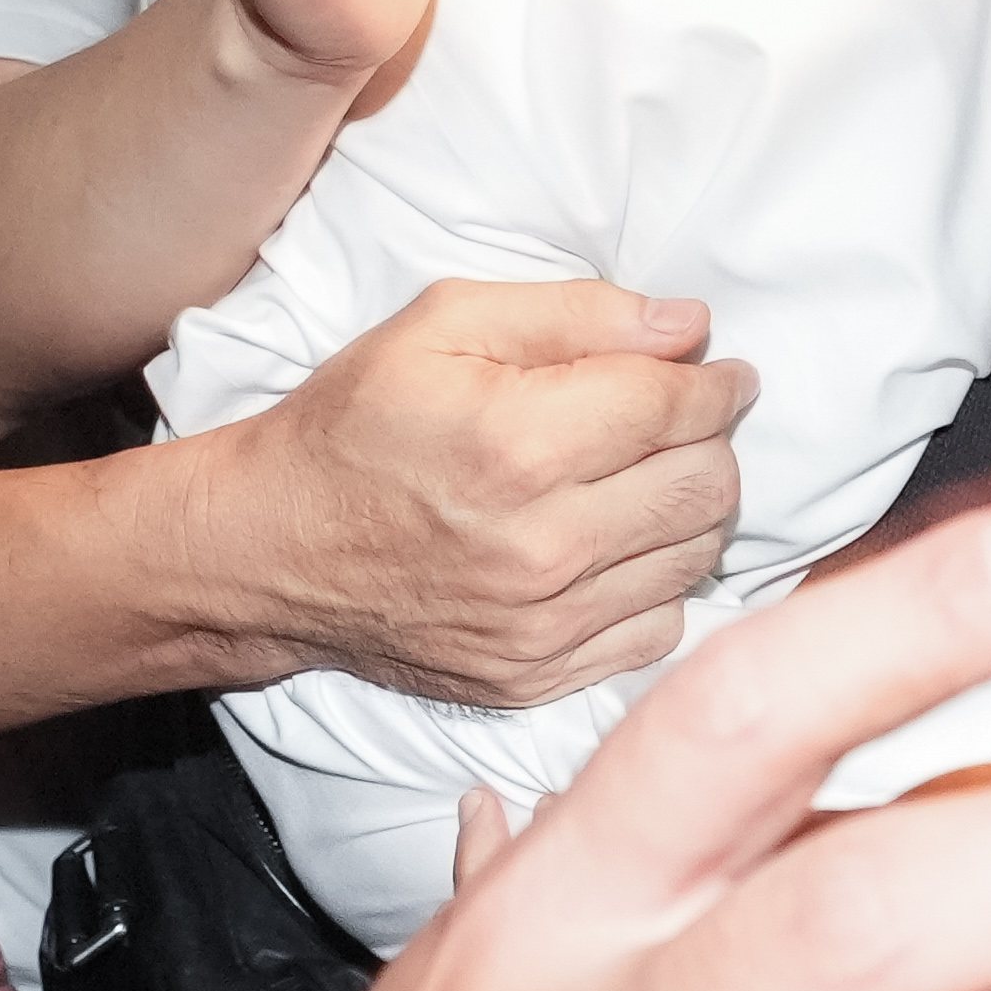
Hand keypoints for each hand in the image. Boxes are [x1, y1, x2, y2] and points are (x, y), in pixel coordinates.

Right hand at [213, 278, 753, 705]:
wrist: (269, 551)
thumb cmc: (356, 423)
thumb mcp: (445, 323)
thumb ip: (577, 313)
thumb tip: (686, 326)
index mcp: (519, 443)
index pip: (680, 408)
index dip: (717, 381)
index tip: (721, 371)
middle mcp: (540, 544)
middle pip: (706, 486)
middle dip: (712, 440)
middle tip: (685, 420)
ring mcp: (540, 624)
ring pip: (695, 557)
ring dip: (693, 510)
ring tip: (652, 477)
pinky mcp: (534, 677)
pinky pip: (658, 628)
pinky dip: (659, 582)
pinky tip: (620, 546)